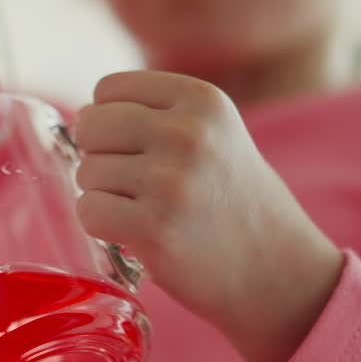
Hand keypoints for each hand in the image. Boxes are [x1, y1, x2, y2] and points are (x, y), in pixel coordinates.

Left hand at [74, 71, 344, 361]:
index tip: (134, 150)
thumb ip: (156, 116)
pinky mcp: (154, 230)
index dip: (109, 121)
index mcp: (202, 100)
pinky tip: (132, 233)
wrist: (279, 273)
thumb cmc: (233, 203)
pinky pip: (88, 211)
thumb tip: (81, 116)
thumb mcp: (215, 134)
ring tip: (144, 210)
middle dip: (98, 155)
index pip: (108, 88)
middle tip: (130, 183)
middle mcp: (188, 134)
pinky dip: (100, 225)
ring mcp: (171, 182)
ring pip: (86, 172)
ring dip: (103, 195)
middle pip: (90, 126)